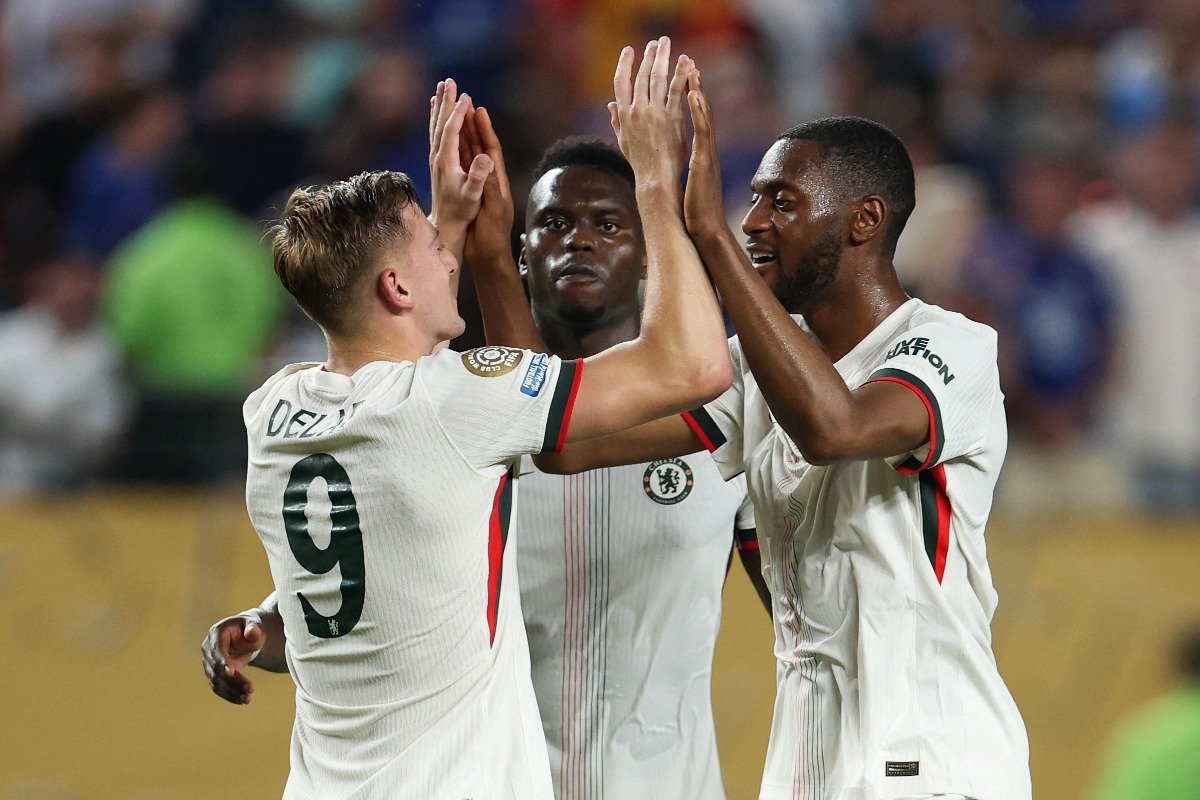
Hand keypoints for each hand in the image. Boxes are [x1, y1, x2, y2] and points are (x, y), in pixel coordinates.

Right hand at [200, 612, 266, 704]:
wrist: (247, 635)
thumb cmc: (251, 628)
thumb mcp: (255, 625)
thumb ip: (253, 628)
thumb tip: (252, 633)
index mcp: (216, 633)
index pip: (216, 649)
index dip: (222, 661)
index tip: (232, 671)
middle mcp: (208, 649)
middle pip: (216, 669)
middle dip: (232, 680)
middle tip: (249, 689)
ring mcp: (209, 663)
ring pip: (216, 681)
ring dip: (231, 691)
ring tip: (247, 698)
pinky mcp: (214, 675)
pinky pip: (219, 687)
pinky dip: (229, 695)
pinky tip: (242, 700)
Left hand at [429, 79, 494, 256]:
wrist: (446, 223)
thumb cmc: (462, 210)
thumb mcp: (473, 195)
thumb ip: (478, 176)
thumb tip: (485, 156)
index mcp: (446, 161)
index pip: (451, 131)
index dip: (458, 113)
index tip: (466, 97)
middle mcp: (437, 156)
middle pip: (440, 122)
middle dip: (445, 101)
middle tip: (449, 81)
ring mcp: (435, 158)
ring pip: (436, 125)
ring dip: (439, 105)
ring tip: (441, 88)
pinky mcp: (437, 161)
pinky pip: (436, 133)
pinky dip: (437, 118)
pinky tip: (436, 110)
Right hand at [463, 106, 515, 267]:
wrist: (487, 254)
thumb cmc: (493, 236)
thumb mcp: (492, 210)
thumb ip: (490, 187)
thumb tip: (487, 163)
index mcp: (497, 181)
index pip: (491, 149)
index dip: (485, 130)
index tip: (478, 109)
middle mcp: (488, 178)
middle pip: (479, 145)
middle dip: (472, 124)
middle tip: (464, 101)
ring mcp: (477, 184)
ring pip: (468, 153)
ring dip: (462, 133)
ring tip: (455, 112)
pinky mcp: (468, 191)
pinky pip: (460, 166)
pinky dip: (455, 151)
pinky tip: (447, 141)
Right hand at [608, 37, 692, 197]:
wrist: (655, 178)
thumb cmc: (640, 162)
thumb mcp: (623, 141)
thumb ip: (617, 121)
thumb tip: (611, 106)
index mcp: (624, 115)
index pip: (620, 83)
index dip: (624, 64)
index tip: (629, 51)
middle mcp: (637, 111)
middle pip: (641, 76)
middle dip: (648, 56)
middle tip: (655, 42)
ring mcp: (654, 113)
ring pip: (657, 78)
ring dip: (662, 58)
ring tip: (667, 44)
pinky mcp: (672, 118)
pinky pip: (676, 90)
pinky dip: (681, 74)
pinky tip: (685, 62)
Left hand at [683, 69, 728, 242]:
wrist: (705, 229)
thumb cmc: (695, 210)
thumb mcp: (687, 183)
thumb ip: (683, 169)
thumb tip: (675, 162)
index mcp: (701, 155)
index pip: (695, 122)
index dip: (690, 99)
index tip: (683, 78)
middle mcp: (706, 151)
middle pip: (702, 113)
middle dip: (695, 87)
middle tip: (689, 63)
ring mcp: (707, 154)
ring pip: (704, 117)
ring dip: (698, 91)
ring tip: (691, 69)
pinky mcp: (704, 161)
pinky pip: (702, 131)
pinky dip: (698, 111)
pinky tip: (692, 94)